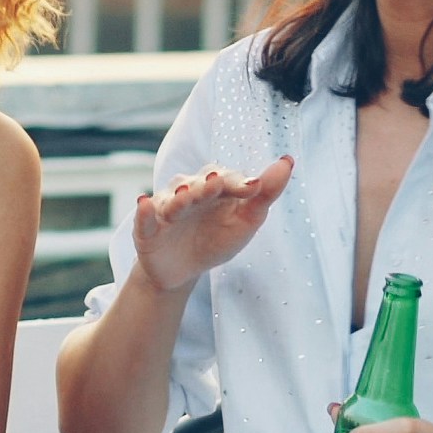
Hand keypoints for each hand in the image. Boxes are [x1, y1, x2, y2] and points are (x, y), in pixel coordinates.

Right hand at [126, 158, 292, 292]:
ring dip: (178, 198)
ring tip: (185, 197)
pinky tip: (145, 205)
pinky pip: (144, 217)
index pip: (227, 178)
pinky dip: (144, 211)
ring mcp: (166, 207)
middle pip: (197, 183)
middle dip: (206, 185)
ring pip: (172, 198)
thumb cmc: (217, 239)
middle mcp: (189, 190)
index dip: (239, 182)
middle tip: (215, 184)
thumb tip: (288, 161)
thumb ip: (265, 194)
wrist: (183, 270)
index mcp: (216, 187)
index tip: (254, 187)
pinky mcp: (146, 226)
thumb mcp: (246, 222)